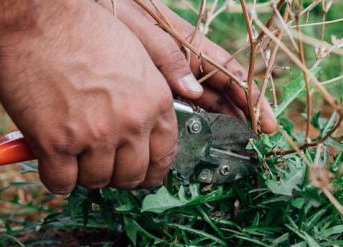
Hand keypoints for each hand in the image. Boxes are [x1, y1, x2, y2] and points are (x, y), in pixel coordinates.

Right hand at [0, 1, 177, 192]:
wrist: (38, 16)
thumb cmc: (87, 28)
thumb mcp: (142, 47)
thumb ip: (170, 72)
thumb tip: (195, 92)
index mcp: (156, 102)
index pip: (165, 156)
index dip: (152, 170)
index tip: (142, 172)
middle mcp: (131, 123)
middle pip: (133, 176)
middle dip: (119, 176)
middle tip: (105, 167)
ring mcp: (95, 135)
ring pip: (97, 182)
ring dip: (86, 175)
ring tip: (76, 156)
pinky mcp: (56, 143)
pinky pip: (61, 183)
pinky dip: (57, 178)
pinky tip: (53, 162)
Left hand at [95, 0, 277, 132]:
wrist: (78, 6)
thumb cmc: (108, 7)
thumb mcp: (138, 27)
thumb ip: (166, 56)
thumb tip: (193, 91)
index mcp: (187, 43)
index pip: (228, 72)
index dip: (249, 97)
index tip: (263, 119)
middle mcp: (185, 57)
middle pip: (223, 87)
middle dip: (244, 110)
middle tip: (259, 135)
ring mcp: (173, 68)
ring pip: (207, 95)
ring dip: (226, 115)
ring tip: (240, 137)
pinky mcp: (156, 78)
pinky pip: (185, 99)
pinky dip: (199, 114)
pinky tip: (206, 129)